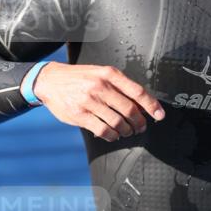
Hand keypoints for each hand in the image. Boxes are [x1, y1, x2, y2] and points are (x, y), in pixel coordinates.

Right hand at [30, 62, 165, 140]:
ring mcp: (89, 101)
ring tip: (126, 132)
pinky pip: (103, 130)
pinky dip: (112, 136)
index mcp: (109, 74)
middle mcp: (100, 86)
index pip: (137, 91)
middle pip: (130, 110)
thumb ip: (120, 87)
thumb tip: (143, 105)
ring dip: (126, 131)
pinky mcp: (79, 115)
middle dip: (139, 123)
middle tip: (140, 127)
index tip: (160, 115)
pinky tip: (113, 135)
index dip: (151, 105)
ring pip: (118, 122)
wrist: (50, 80)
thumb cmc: (80, 78)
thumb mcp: (100, 74)